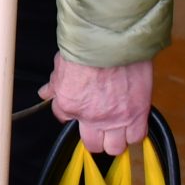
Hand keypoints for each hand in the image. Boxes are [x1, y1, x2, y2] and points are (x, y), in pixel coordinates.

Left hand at [38, 54, 152, 154]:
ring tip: (116, 128)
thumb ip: (55, 84)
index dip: (71, 114)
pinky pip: (137, 136)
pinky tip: (132, 123)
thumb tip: (46, 93)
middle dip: (94, 138)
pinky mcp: (138, 112)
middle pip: (93, 145)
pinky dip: (134, 132)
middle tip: (98, 128)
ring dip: (115, 140)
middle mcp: (93, 117)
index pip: (64, 119)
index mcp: (70, 104)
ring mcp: (117, 117)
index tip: (78, 108)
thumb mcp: (62, 64)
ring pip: (116, 147)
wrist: (113, 37)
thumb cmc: (87, 46)